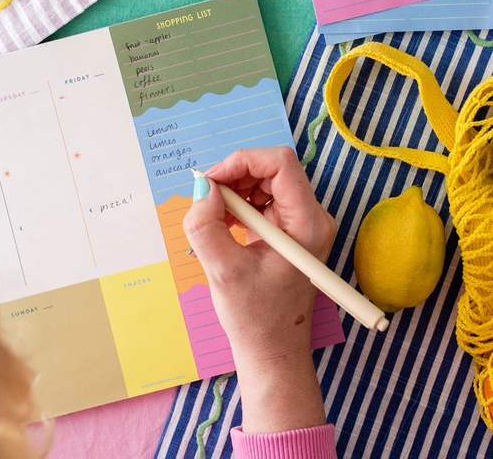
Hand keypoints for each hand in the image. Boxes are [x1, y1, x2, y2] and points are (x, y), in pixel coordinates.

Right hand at [182, 146, 335, 432]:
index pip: (280, 163)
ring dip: (234, 190)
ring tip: (214, 219)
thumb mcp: (223, 272)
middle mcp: (312, 217)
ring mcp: (302, 222)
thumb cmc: (255, 319)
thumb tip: (202, 187)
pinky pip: (262, 199)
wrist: (273, 351)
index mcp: (307, 223)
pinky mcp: (289, 229)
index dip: (242, 162)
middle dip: (234, 176)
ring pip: (265, 181)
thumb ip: (206, 226)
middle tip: (205, 199)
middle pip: (272, 169)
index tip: (210, 181)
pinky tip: (224, 226)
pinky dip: (238, 204)